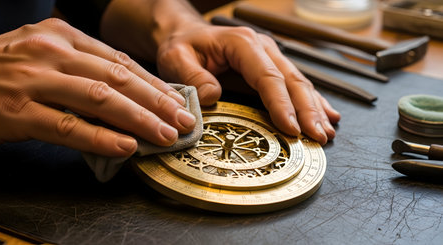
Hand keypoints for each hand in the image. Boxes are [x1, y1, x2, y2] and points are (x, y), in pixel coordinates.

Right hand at [0, 18, 195, 156]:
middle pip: (117, 78)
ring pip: (100, 99)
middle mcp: (52, 51)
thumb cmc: (5, 70)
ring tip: (165, 135)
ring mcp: (34, 80)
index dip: (154, 84)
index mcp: (63, 35)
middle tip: (183, 122)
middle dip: (157, 102)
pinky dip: (100, 138)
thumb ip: (85, 70)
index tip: (178, 102)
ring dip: (139, 119)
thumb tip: (132, 96)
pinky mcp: (17, 112)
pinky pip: (68, 126)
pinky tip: (126, 146)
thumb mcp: (46, 56)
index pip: (120, 61)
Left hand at [156, 23, 339, 144]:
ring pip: (299, 83)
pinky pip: (295, 85)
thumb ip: (193, 78)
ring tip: (326, 132)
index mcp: (242, 44)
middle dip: (307, 111)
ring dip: (314, 109)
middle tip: (318, 136)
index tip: (292, 129)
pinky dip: (313, 101)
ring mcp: (270, 57)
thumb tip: (213, 97)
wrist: (186, 35)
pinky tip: (327, 115)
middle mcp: (262, 48)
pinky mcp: (271, 67)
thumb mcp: (175, 59)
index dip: (282, 104)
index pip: (268, 77)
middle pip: (291, 80)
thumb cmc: (182, 47)